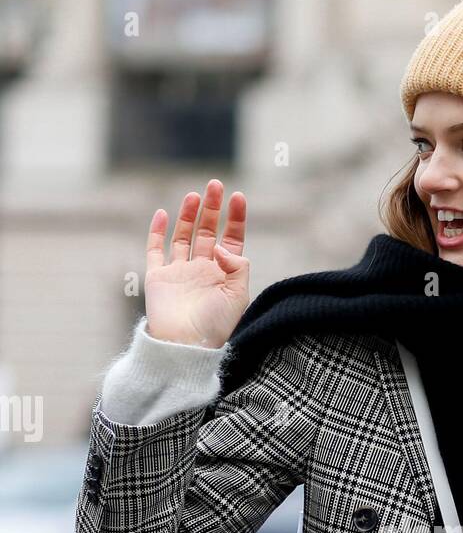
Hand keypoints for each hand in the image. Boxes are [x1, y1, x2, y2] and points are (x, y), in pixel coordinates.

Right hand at [144, 179, 249, 347]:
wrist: (184, 346)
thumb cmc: (214, 326)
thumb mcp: (237, 297)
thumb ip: (237, 267)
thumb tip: (221, 245)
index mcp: (224, 275)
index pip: (232, 240)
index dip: (235, 219)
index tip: (237, 197)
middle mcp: (202, 270)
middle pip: (208, 232)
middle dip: (212, 209)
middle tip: (215, 185)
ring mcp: (179, 272)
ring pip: (183, 236)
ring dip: (189, 215)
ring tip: (196, 196)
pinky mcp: (158, 277)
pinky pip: (155, 250)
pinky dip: (156, 231)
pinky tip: (162, 213)